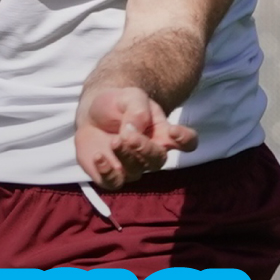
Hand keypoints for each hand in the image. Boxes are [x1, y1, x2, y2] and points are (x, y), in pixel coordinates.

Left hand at [75, 85, 196, 190]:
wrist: (91, 114)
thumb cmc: (118, 105)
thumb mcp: (130, 97)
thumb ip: (137, 110)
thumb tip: (133, 130)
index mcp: (163, 133)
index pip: (187, 142)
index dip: (185, 140)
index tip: (173, 131)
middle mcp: (151, 154)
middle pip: (158, 160)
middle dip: (144, 149)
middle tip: (127, 135)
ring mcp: (133, 167)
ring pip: (136, 171)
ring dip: (125, 156)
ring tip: (114, 141)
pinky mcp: (112, 176)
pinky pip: (114, 182)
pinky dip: (106, 172)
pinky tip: (98, 156)